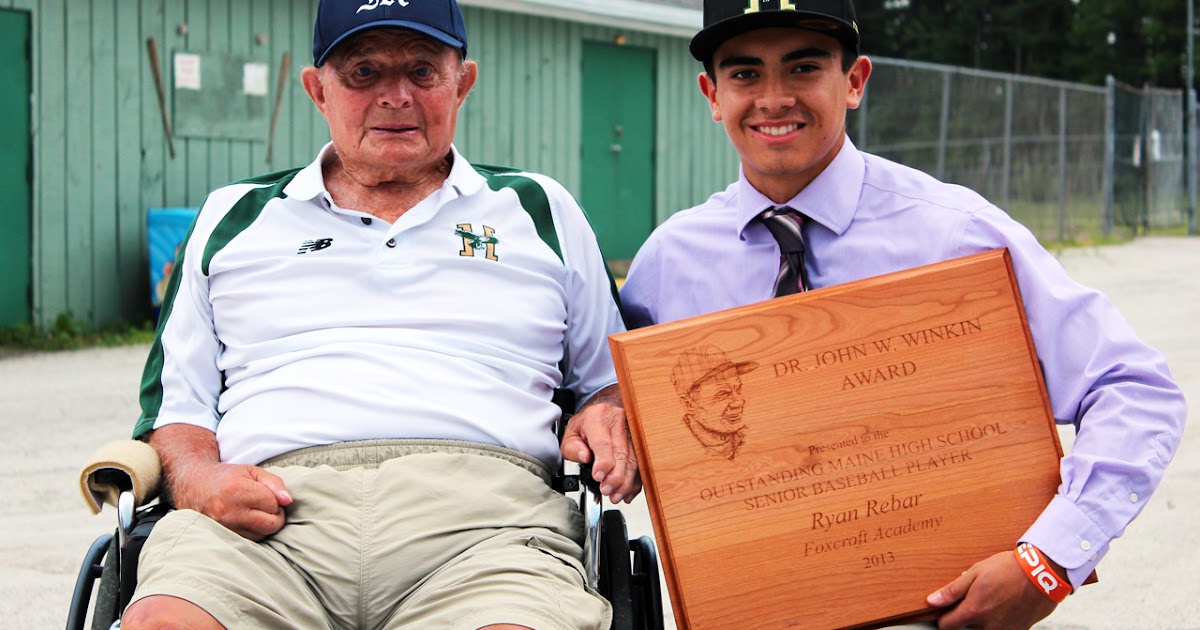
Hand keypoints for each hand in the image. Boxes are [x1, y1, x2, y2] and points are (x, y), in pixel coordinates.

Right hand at [151, 423, 291, 540]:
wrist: (193, 486)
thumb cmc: (227, 477)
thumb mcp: (252, 471)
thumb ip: (274, 483)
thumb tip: (287, 501)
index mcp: (236, 490)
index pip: (273, 504)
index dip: (275, 500)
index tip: (267, 495)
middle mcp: (228, 512)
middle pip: (270, 524)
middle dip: (275, 516)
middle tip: (267, 506)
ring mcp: (222, 528)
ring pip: (261, 535)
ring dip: (264, 525)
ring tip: (254, 512)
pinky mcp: (220, 538)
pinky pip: (249, 541)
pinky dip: (253, 532)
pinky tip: (246, 521)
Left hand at [560, 384, 641, 502]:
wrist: (604, 410)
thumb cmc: (587, 424)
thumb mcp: (571, 433)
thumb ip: (573, 447)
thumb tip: (585, 457)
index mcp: (598, 416)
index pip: (603, 442)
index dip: (603, 462)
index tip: (599, 477)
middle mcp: (618, 420)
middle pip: (622, 453)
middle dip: (616, 477)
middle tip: (607, 491)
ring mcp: (632, 430)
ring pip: (634, 459)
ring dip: (626, 482)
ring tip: (616, 495)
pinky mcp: (640, 440)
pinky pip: (641, 463)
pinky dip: (635, 480)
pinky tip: (627, 491)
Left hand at [926, 549, 1058, 629]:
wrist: (1042, 574)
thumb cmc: (1009, 570)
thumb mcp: (975, 573)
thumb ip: (952, 591)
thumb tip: (932, 601)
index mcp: (974, 611)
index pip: (947, 626)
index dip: (944, 616)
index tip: (948, 608)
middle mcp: (988, 626)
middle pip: (966, 627)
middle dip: (967, 614)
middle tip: (976, 596)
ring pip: (984, 629)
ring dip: (983, 618)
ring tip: (993, 598)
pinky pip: (1001, 629)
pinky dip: (999, 620)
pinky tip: (1004, 605)